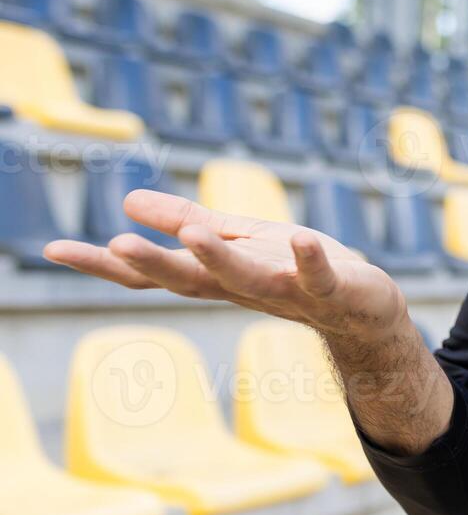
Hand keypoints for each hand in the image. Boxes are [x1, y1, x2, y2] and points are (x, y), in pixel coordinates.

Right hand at [43, 189, 408, 338]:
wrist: (367, 313)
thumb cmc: (298, 271)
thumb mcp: (239, 240)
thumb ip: (188, 223)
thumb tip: (128, 201)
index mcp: (216, 276)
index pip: (153, 271)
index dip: (104, 263)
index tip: (53, 249)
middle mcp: (245, 289)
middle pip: (191, 280)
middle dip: (153, 263)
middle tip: (112, 246)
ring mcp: (288, 291)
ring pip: (248, 279)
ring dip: (220, 259)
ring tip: (194, 233)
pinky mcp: (333, 289)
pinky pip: (319, 276)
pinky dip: (309, 261)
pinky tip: (301, 241)